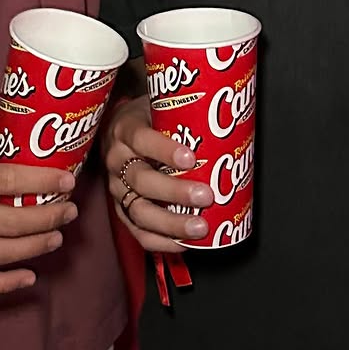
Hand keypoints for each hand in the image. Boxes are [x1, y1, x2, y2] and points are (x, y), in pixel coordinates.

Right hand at [0, 129, 79, 297]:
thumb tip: (20, 139)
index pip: (7, 181)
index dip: (42, 182)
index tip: (67, 181)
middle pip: (11, 221)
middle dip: (48, 217)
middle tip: (69, 211)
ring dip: (34, 247)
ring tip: (56, 237)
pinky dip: (4, 284)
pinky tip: (28, 277)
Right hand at [103, 95, 213, 253]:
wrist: (117, 130)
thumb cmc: (147, 118)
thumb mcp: (158, 106)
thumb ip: (183, 113)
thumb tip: (232, 120)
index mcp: (125, 129)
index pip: (141, 139)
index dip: (164, 150)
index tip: (191, 158)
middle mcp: (117, 160)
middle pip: (141, 180)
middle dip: (175, 192)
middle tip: (206, 196)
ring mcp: (116, 188)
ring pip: (139, 210)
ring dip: (170, 222)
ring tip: (199, 227)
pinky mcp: (120, 210)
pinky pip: (137, 231)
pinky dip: (160, 241)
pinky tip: (183, 243)